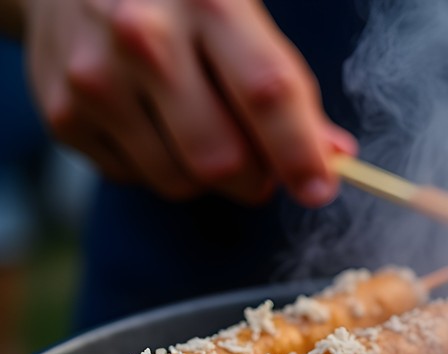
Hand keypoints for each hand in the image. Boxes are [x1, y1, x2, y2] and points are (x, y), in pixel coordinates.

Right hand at [20, 0, 356, 206]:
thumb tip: (333, 154)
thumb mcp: (239, 15)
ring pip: (180, 181)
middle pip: (222, 159)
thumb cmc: (176, 0)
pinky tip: (151, 122)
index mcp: (207, 3)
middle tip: (261, 164)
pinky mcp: (63, 114)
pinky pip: (136, 180)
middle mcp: (144, 37)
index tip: (319, 189)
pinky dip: (158, 167)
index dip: (299, 153)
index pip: (267, 95)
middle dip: (256, 179)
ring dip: (206, 177)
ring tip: (200, 130)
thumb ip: (285, 84)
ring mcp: (95, 78)